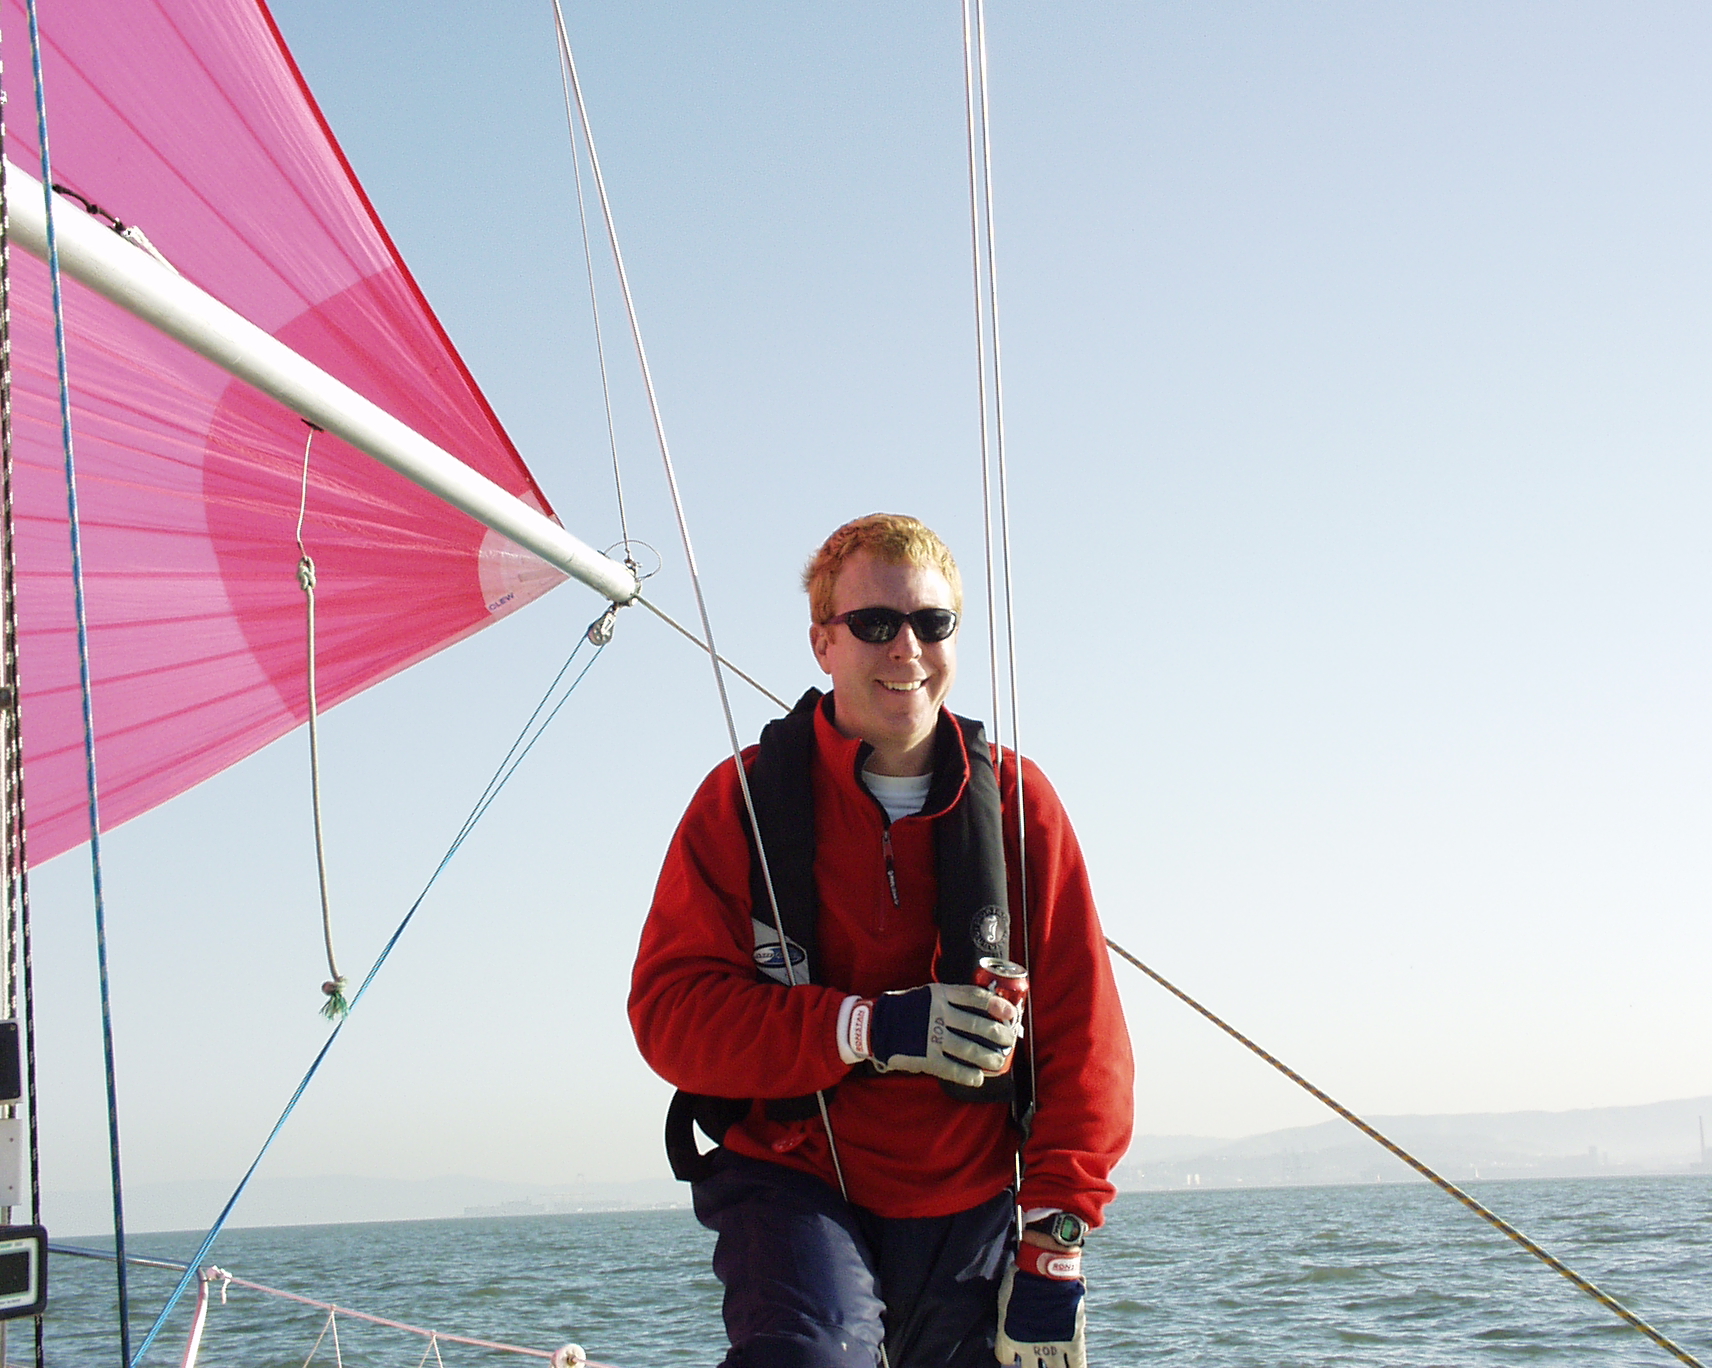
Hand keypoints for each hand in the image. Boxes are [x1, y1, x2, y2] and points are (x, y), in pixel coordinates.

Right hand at [853, 983, 1019, 1086]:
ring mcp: (932, 1036)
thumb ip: (950, 1000)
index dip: (997, 1005)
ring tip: (999, 1062)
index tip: (1011, 1013)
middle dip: (999, 1035)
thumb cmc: (906, 1009)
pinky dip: (967, 1075)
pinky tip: (978, 1078)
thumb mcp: (927, 995)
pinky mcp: (925, 1057)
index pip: (975, 997)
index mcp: (940, 994)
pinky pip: (952, 1068)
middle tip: (1009, 1041)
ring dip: (988, 1058)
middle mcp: (938, 1014)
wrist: (875, 1026)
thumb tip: (982, 1010)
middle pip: (978, 1025)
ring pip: (969, 1049)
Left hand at [995, 1263, 1085, 1367]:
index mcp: (1009, 1337)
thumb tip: (1012, 1313)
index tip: (1012, 1353)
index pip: (1004, 1357)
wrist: (1045, 1268)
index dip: (1008, 1355)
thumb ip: (1008, 1313)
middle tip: (1034, 1361)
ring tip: (1053, 1364)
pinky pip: (1076, 1365)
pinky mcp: (1073, 1342)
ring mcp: (1052, 1346)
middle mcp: (1029, 1347)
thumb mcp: (1005, 1295)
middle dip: (1030, 1367)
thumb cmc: (1021, 1276)